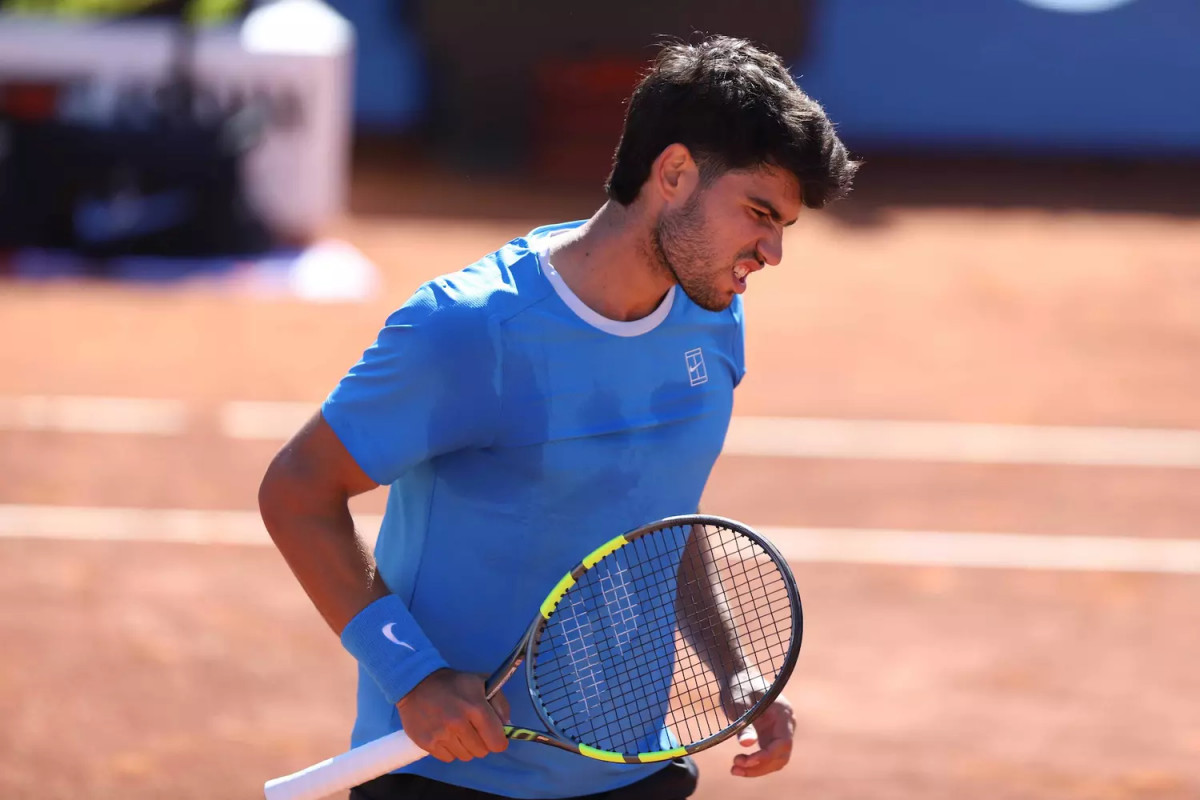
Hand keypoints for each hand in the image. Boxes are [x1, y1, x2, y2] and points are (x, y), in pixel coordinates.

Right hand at [395, 669, 510, 762]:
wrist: (416, 683)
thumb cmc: (453, 683)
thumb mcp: (482, 683)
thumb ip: (500, 703)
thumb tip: (507, 726)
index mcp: (476, 708)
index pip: (497, 742)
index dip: (498, 740)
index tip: (493, 734)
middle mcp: (459, 723)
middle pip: (481, 752)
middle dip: (481, 742)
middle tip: (473, 729)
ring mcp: (442, 735)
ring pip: (465, 756)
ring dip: (465, 746)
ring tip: (457, 730)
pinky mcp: (427, 743)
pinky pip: (448, 758)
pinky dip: (450, 750)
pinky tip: (445, 734)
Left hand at [730, 694, 794, 777]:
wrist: (737, 677)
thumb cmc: (738, 686)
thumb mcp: (738, 703)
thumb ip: (744, 723)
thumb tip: (747, 744)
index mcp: (783, 713)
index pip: (783, 742)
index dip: (766, 756)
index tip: (746, 761)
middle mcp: (786, 724)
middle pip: (781, 755)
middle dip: (760, 766)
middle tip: (735, 767)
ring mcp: (780, 730)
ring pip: (776, 759)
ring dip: (757, 769)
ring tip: (734, 769)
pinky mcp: (770, 736)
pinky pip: (768, 755)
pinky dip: (755, 763)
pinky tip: (739, 764)